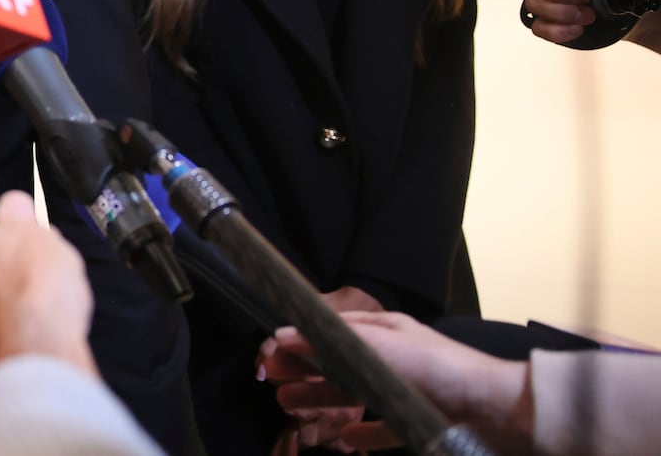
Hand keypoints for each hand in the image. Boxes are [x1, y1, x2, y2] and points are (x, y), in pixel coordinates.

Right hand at [262, 312, 530, 451]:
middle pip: (338, 363)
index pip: (332, 333)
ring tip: (289, 406)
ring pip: (353, 394)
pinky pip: (383, 427)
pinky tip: (344, 438)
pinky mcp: (418, 422)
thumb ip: (335, 342)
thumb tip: (285, 333)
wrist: (500, 410)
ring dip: (320, 398)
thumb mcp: (384, 346)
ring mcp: (405, 392)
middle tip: (270, 380)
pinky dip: (362, 432)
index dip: (300, 341)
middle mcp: (392, 360)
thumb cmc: (441, 370)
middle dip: (303, 370)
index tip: (271, 352)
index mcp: (384, 334)